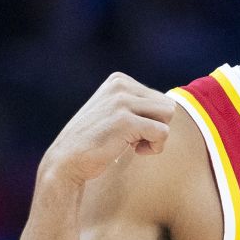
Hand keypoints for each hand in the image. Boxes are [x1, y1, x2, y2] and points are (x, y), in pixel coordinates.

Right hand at [41, 73, 176, 187]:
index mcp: (119, 80)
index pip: (160, 98)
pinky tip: (134, 150)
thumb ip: (137, 103)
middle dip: (157, 125)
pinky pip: (163, 133)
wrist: (67, 159)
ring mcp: (122, 102)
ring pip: (168, 116)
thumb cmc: (96, 140)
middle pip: (167, 106)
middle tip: (134, 138)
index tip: (129, 129)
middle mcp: (120, 86)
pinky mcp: (126, 121)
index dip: (151, 119)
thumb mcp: (114, 111)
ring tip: (134, 143)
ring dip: (157, 136)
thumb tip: (172, 106)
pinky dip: (155, 147)